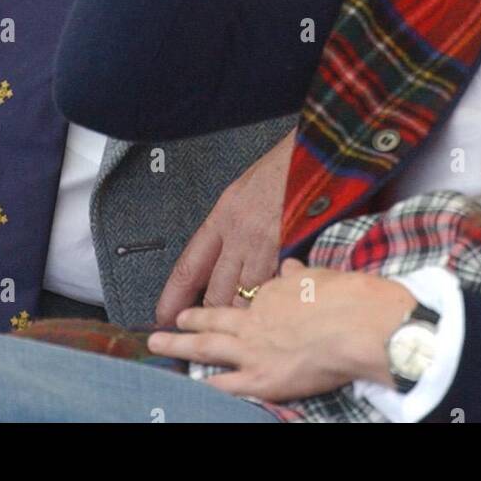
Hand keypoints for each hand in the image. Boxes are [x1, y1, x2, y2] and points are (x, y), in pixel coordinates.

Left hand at [147, 258, 415, 399]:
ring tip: (159, 344)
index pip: (244, 295)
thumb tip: (290, 267)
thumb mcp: (320, 275)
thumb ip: (299, 274)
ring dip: (181, 345)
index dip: (228, 299)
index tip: (219, 301)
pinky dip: (205, 385)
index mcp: (271, 291)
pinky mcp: (261, 378)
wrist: (357, 325)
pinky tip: (189, 385)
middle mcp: (255, 318)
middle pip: (214, 316)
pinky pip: (224, 385)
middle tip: (169, 321)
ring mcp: (254, 349)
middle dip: (190, 318)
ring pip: (208, 346)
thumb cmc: (347, 297)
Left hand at [154, 131, 293, 325]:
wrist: (316, 152)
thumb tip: (221, 257)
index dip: (173, 295)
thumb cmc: (284, 168)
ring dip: (242, 312)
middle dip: (209, 314)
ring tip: (242, 324)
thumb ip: (230, 225)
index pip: (189, 264)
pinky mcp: (292, 251)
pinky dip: (271, 301)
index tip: (164, 315)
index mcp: (224, 214)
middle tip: (204, 329)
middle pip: (215, 290)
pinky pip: (274, 288)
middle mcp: (240, 232)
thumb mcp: (244, 191)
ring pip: (244, 296)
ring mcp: (266, 244)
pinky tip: (273, 307)